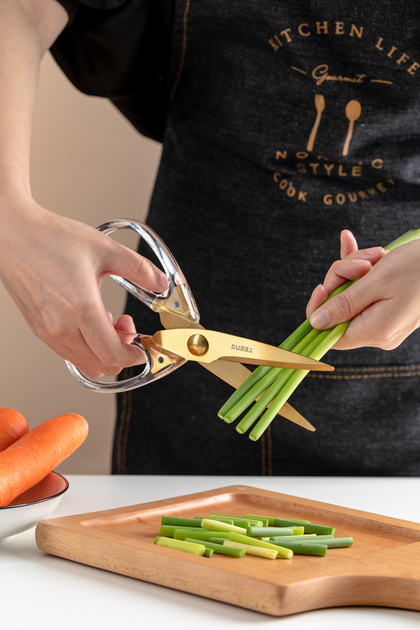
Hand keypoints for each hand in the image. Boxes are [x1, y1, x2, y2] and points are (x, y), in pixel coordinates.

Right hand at [0, 198, 166, 376]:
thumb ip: (139, 268)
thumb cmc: (51, 238)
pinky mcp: (38, 329)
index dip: (135, 356)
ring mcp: (46, 331)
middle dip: (122, 354)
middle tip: (127, 327)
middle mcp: (60, 327)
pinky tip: (88, 317)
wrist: (12, 233)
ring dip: (103, 351)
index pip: (112, 355)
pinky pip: (68, 353)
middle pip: (100, 367)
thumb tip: (162, 283)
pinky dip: (86, 346)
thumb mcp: (104, 249)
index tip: (144, 346)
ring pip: (84, 363)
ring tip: (107, 319)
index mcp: (80, 309)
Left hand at [306, 229, 419, 349]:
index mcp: (374, 331)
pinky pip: (365, 289)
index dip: (319, 311)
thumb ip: (343, 304)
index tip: (321, 286)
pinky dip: (359, 267)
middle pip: (339, 309)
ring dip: (355, 268)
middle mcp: (379, 332)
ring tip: (377, 254)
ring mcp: (385, 320)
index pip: (329, 334)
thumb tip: (316, 323)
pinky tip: (349, 241)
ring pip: (351, 294)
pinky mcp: (391, 307)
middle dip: (342, 279)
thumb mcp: (376, 282)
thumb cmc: (419, 267)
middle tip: (362, 262)